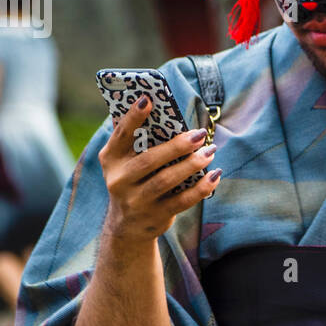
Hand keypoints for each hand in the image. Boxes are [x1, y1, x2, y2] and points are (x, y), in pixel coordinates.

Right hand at [98, 97, 220, 244]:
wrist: (127, 226)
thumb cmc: (132, 180)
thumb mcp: (123, 161)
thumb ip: (134, 138)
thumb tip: (153, 104)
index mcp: (111, 159)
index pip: (121, 135)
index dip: (133, 117)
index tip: (148, 99)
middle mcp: (119, 180)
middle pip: (149, 161)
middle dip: (177, 146)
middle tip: (199, 135)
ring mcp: (136, 201)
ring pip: (166, 180)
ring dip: (192, 165)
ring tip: (210, 151)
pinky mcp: (155, 216)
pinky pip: (182, 201)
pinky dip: (201, 189)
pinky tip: (214, 175)